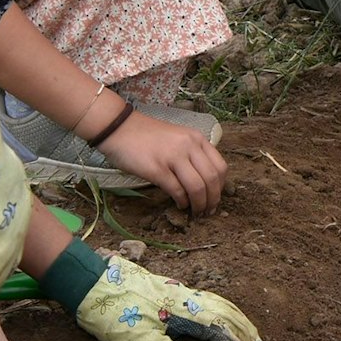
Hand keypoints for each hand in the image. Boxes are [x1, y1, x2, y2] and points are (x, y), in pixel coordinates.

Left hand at [72, 253, 262, 340]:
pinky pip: (201, 300)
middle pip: (221, 310)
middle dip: (241, 328)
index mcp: (182, 309)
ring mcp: (174, 292)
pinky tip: (211, 317)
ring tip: (243, 330)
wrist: (87, 280)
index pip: (217, 329)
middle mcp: (184, 297)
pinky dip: (216, 310)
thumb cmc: (112, 312)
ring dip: (231, 317)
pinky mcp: (164, 292)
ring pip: (212, 303)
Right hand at [98, 105, 227, 215]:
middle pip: (212, 179)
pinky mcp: (157, 169)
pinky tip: (180, 205)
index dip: (221, 187)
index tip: (215, 198)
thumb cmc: (147, 136)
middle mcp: (189, 146)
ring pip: (197, 187)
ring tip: (196, 212)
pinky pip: (177, 190)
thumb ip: (192, 154)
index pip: (220, 167)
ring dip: (199, 204)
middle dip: (212, 200)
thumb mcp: (178, 139)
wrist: (119, 128)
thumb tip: (204, 182)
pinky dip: (182, 202)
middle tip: (208, 211)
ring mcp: (173, 157)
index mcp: (197, 139)